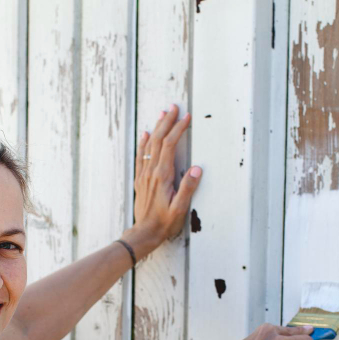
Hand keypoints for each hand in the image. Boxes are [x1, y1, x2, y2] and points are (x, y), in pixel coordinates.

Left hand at [129, 104, 201, 257]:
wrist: (144, 232)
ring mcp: (144, 174)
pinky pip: (141, 156)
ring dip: (156, 128)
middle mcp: (151, 172)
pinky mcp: (140, 180)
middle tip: (174, 107)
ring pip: (149, 145)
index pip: (170, 145)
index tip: (186, 118)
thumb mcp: (180, 208)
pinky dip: (143, 142)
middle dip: (167, 122)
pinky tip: (145, 134)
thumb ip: (188, 188)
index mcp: (162, 176)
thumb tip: (197, 169)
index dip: (178, 129)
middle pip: (159, 140)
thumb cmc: (164, 223)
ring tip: (162, 114)